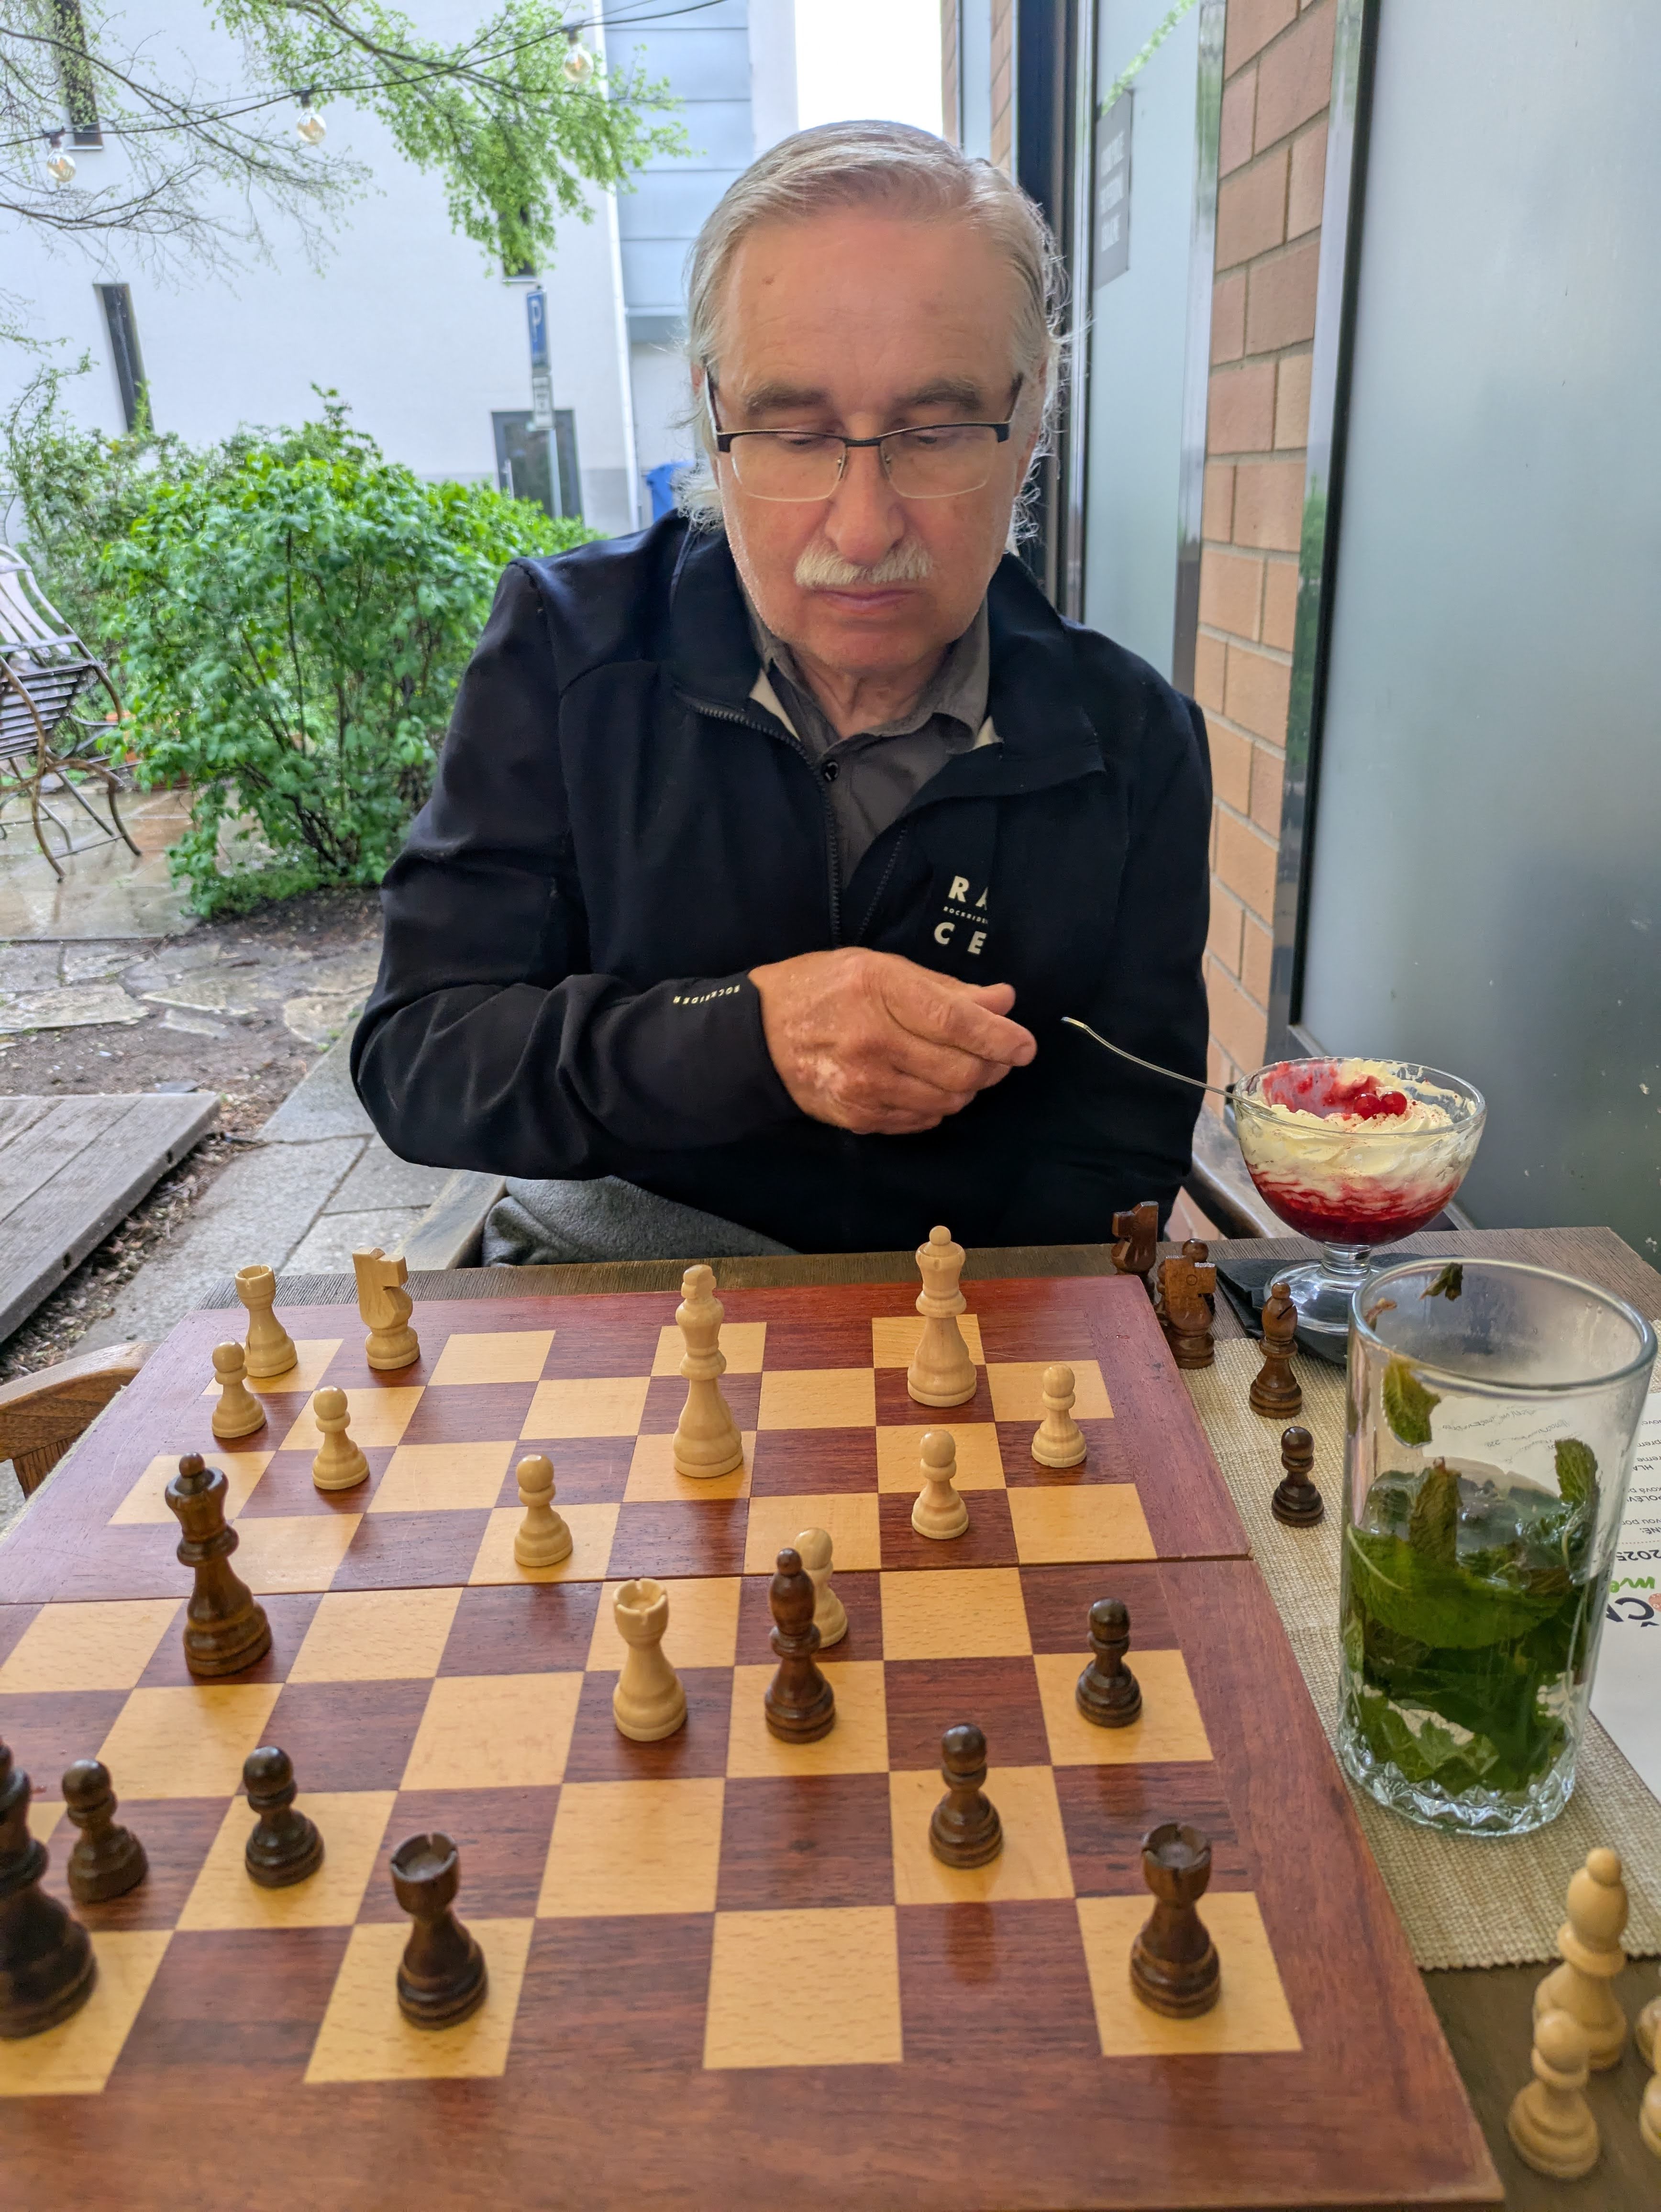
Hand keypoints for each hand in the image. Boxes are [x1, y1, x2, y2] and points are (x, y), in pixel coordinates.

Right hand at [750, 948, 1036, 1134]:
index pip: (956, 1021)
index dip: (999, 1037)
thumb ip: (944, 988)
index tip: (1025, 1045)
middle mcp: (872, 1042)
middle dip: (991, 1065)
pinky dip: (939, 1104)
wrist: (756, 1036)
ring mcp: (864, 1086)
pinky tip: (929, 1084)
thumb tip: (1002, 1001)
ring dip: (968, 1087)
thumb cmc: (822, 989)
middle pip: (961, 1069)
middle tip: (998, 1055)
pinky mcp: (858, 1117)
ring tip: (963, 1067)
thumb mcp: (879, 968)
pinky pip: (922, 1118)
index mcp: (877, 991)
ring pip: (947, 1099)